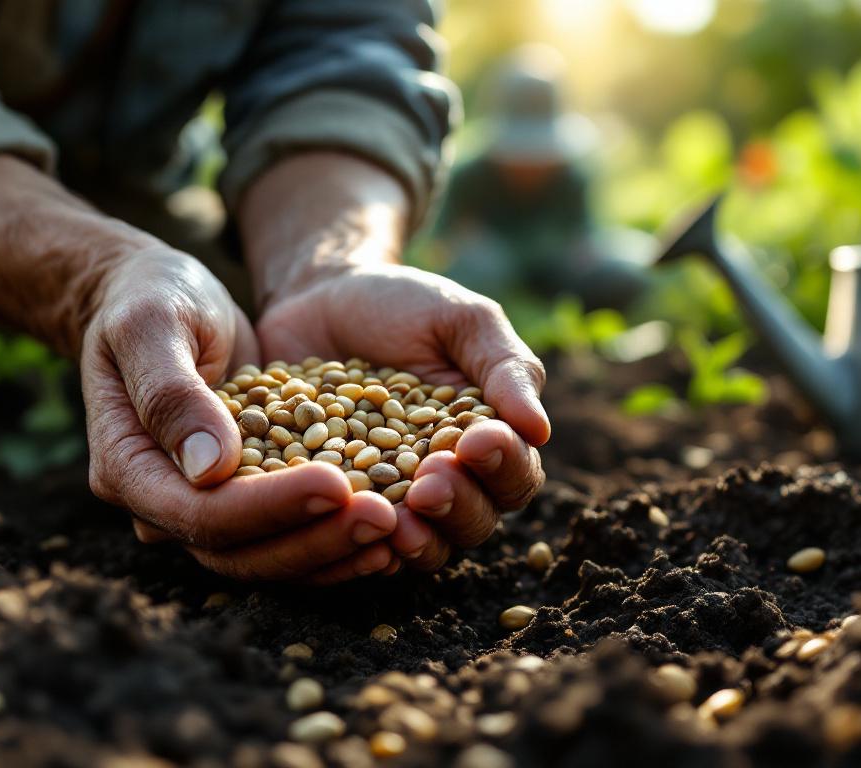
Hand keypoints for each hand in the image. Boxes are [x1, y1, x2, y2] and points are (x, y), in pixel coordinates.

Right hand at [0, 155, 398, 583]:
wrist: (157, 296)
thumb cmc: (149, 297)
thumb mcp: (151, 324)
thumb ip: (172, 392)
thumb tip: (210, 469)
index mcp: (127, 466)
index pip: (200, 514)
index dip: (270, 508)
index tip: (336, 484)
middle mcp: (160, 501)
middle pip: (237, 551)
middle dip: (313, 539)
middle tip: (386, 518)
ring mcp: (201, 505)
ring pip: (266, 556)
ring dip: (333, 551)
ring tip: (398, 531)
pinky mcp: (242, 496)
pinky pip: (286, 534)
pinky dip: (334, 536)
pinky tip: (391, 527)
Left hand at [242, 153, 549, 573]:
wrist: (320, 298)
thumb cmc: (404, 305)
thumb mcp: (461, 320)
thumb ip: (505, 368)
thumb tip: (540, 429)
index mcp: (489, 440)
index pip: (515, 473)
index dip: (503, 466)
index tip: (477, 442)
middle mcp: (449, 481)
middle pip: (473, 520)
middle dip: (457, 506)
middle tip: (428, 483)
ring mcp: (393, 499)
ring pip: (423, 544)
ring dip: (417, 538)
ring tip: (396, 523)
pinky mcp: (340, 504)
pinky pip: (357, 542)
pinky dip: (357, 543)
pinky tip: (344, 527)